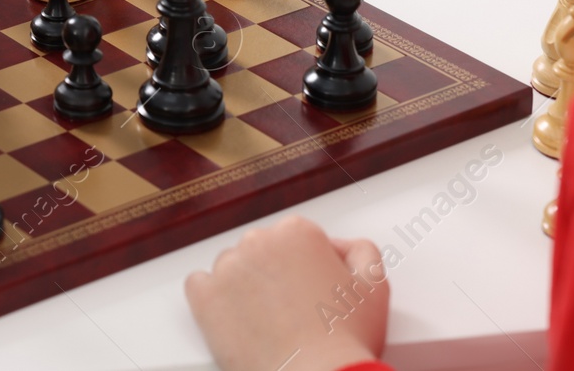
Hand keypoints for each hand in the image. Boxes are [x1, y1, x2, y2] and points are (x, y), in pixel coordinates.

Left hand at [185, 217, 388, 370]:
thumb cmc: (344, 340)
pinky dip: (212, 299)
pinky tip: (235, 318)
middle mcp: (259, 241)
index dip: (309, 268)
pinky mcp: (204, 296)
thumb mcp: (374, 288)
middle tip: (295, 311)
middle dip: (276, 275)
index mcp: (298, 232)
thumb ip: (361, 253)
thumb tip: (341, 247)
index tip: (314, 292)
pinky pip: (199, 285)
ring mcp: (228, 268)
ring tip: (269, 322)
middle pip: (263, 250)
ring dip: (245, 287)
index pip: (297, 239)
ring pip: (232, 268)